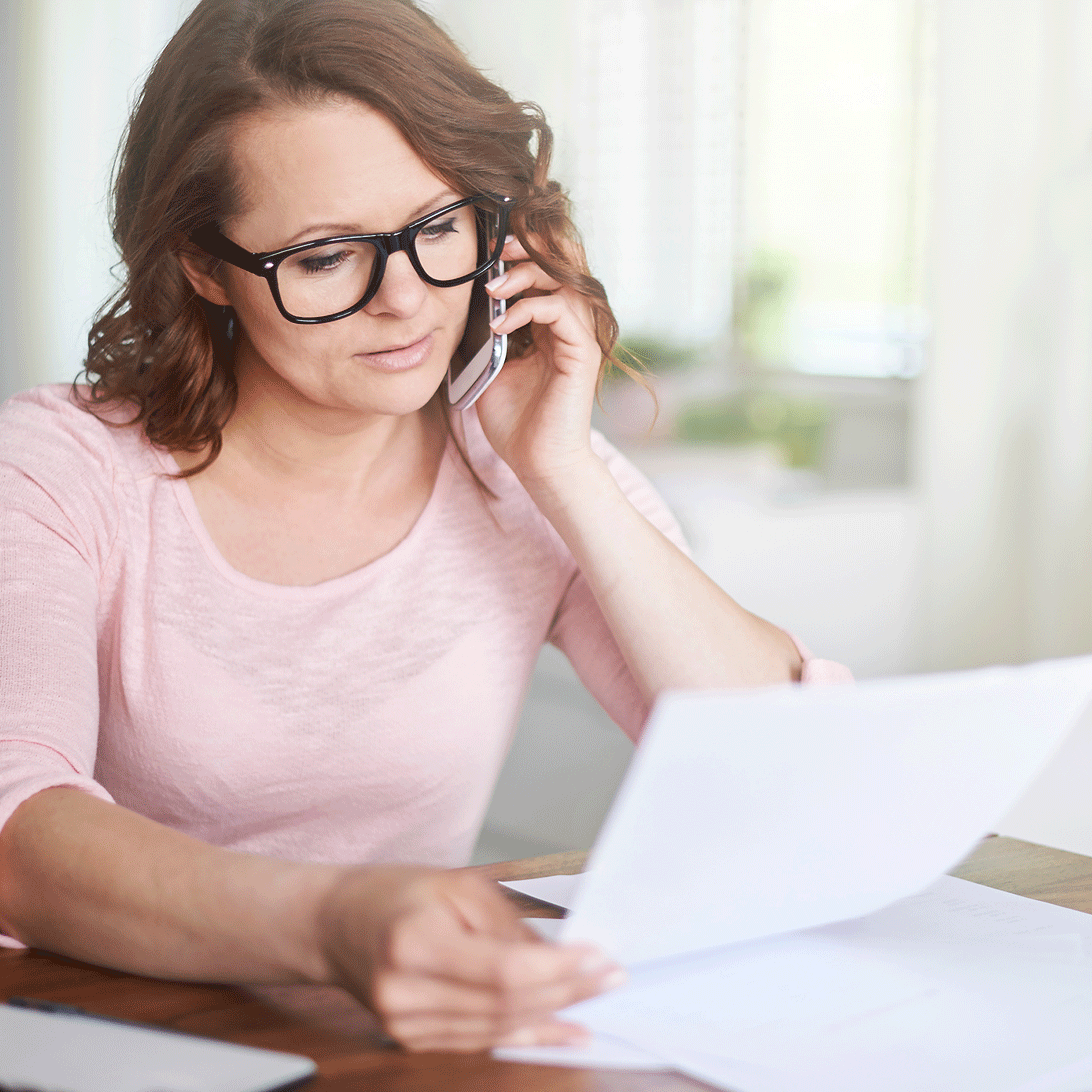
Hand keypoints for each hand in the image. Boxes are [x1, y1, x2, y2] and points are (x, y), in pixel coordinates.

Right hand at [316, 865, 624, 1052]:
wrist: (333, 925)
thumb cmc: (393, 894)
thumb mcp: (455, 886)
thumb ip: (508, 922)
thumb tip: (562, 953)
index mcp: (414, 942)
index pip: (503, 971)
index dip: (559, 970)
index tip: (599, 958)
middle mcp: (406, 992)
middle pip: (506, 1004)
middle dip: (568, 990)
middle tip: (610, 975)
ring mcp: (406, 1024)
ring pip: (499, 1028)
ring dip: (555, 1013)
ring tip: (596, 994)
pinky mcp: (413, 1040)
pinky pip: (482, 1041)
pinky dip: (528, 1035)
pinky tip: (564, 1028)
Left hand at [473, 237, 603, 488]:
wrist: (537, 463)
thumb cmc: (515, 422)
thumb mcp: (489, 366)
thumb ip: (483, 333)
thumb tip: (458, 301)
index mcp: (550, 326)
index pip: (543, 272)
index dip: (518, 254)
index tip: (485, 251)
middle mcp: (570, 326)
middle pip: (562, 263)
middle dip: (528, 248)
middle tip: (495, 250)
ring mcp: (579, 338)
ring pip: (563, 279)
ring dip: (525, 275)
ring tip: (493, 287)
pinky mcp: (583, 353)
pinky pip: (560, 310)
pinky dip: (529, 308)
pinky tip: (501, 323)